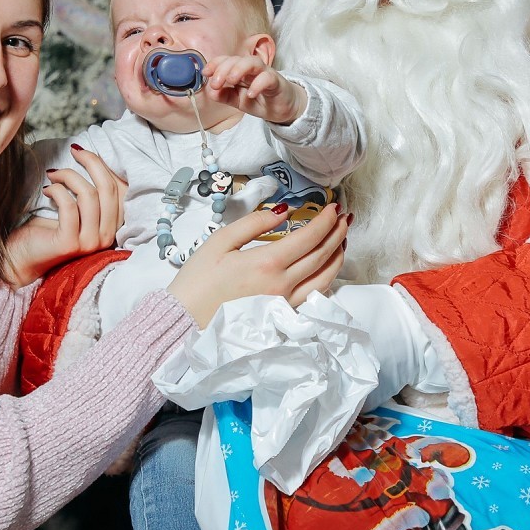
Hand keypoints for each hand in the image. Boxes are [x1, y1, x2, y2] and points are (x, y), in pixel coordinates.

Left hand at [2, 146, 125, 287]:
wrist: (23, 258)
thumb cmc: (47, 229)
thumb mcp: (76, 208)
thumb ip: (90, 192)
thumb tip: (92, 157)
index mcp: (113, 227)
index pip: (120, 190)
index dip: (104, 166)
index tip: (84, 153)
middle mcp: (107, 237)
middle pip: (108, 189)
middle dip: (91, 163)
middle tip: (73, 151)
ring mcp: (90, 243)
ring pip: (89, 195)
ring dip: (69, 176)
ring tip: (53, 174)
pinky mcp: (70, 243)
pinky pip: (69, 206)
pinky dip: (57, 191)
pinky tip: (46, 189)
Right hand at [167, 202, 348, 327]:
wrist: (185, 321)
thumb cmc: (198, 281)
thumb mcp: (219, 241)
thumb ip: (254, 224)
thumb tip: (283, 212)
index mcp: (267, 263)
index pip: (310, 238)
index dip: (326, 221)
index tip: (334, 207)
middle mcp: (283, 285)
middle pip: (322, 256)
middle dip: (338, 233)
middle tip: (344, 218)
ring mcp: (285, 303)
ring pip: (325, 278)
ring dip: (337, 256)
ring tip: (341, 239)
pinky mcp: (283, 316)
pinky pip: (314, 295)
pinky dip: (326, 277)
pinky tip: (325, 268)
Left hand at [203, 55, 306, 124]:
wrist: (282, 108)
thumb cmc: (259, 100)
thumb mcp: (237, 101)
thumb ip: (224, 95)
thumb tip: (210, 91)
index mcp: (240, 71)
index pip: (226, 60)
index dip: (215, 64)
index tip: (205, 73)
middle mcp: (251, 69)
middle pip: (237, 59)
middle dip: (223, 68)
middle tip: (216, 83)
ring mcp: (265, 73)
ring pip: (252, 62)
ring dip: (239, 69)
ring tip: (231, 80)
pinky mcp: (276, 81)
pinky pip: (268, 78)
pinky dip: (258, 84)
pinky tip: (251, 94)